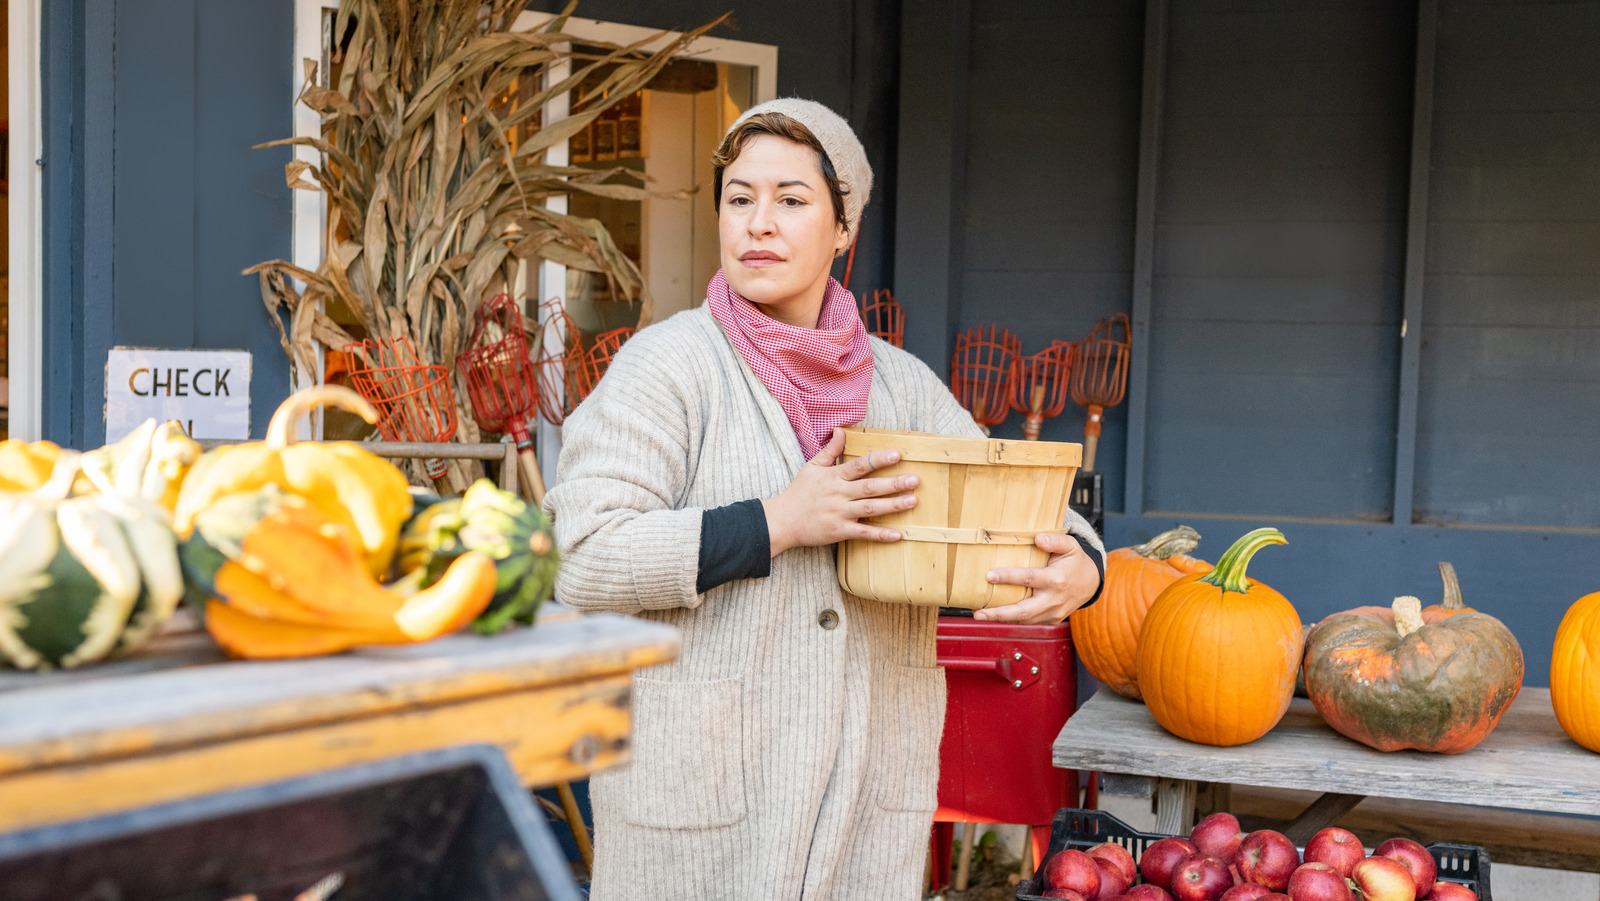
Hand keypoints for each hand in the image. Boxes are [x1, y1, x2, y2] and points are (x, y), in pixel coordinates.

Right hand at [762, 428, 919, 555]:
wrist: (782, 521)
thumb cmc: (798, 493)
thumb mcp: (812, 467)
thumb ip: (830, 450)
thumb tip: (841, 430)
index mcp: (833, 477)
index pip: (859, 465)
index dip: (878, 460)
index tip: (897, 455)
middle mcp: (838, 494)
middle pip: (870, 487)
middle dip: (893, 484)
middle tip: (914, 480)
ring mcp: (839, 514)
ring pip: (870, 508)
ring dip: (893, 505)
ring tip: (913, 500)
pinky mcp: (839, 531)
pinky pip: (863, 533)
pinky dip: (880, 534)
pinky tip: (898, 534)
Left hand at [973, 532, 1100, 623]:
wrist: (1091, 583)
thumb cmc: (1075, 562)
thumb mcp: (1071, 546)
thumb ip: (1055, 540)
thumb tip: (1037, 538)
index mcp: (1057, 579)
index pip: (1030, 579)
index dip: (1009, 577)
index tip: (989, 575)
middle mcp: (1054, 599)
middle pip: (1024, 611)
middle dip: (999, 613)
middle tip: (978, 612)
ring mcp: (1053, 613)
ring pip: (1024, 620)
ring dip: (1001, 618)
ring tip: (980, 614)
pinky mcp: (1051, 620)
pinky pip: (1029, 621)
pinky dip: (1011, 619)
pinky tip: (995, 614)